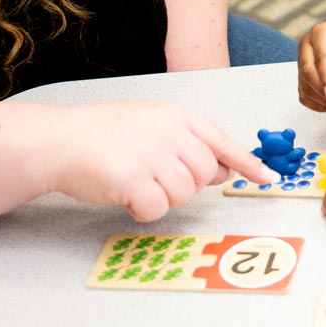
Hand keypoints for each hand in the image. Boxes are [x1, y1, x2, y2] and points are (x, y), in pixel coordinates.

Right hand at [50, 100, 276, 220]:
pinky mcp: (134, 178)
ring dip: (161, 198)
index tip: (267, 177)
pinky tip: (124, 195)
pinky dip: (143, 210)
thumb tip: (222, 169)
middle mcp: (168, 131)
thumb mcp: (149, 124)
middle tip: (154, 178)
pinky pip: (158, 209)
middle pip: (204, 174)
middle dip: (184, 185)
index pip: (220, 139)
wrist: (58, 140)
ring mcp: (152, 154)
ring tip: (135, 182)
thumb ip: (184, 142)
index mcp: (175, 116)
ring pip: (183, 194)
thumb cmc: (100, 135)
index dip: (246, 161)